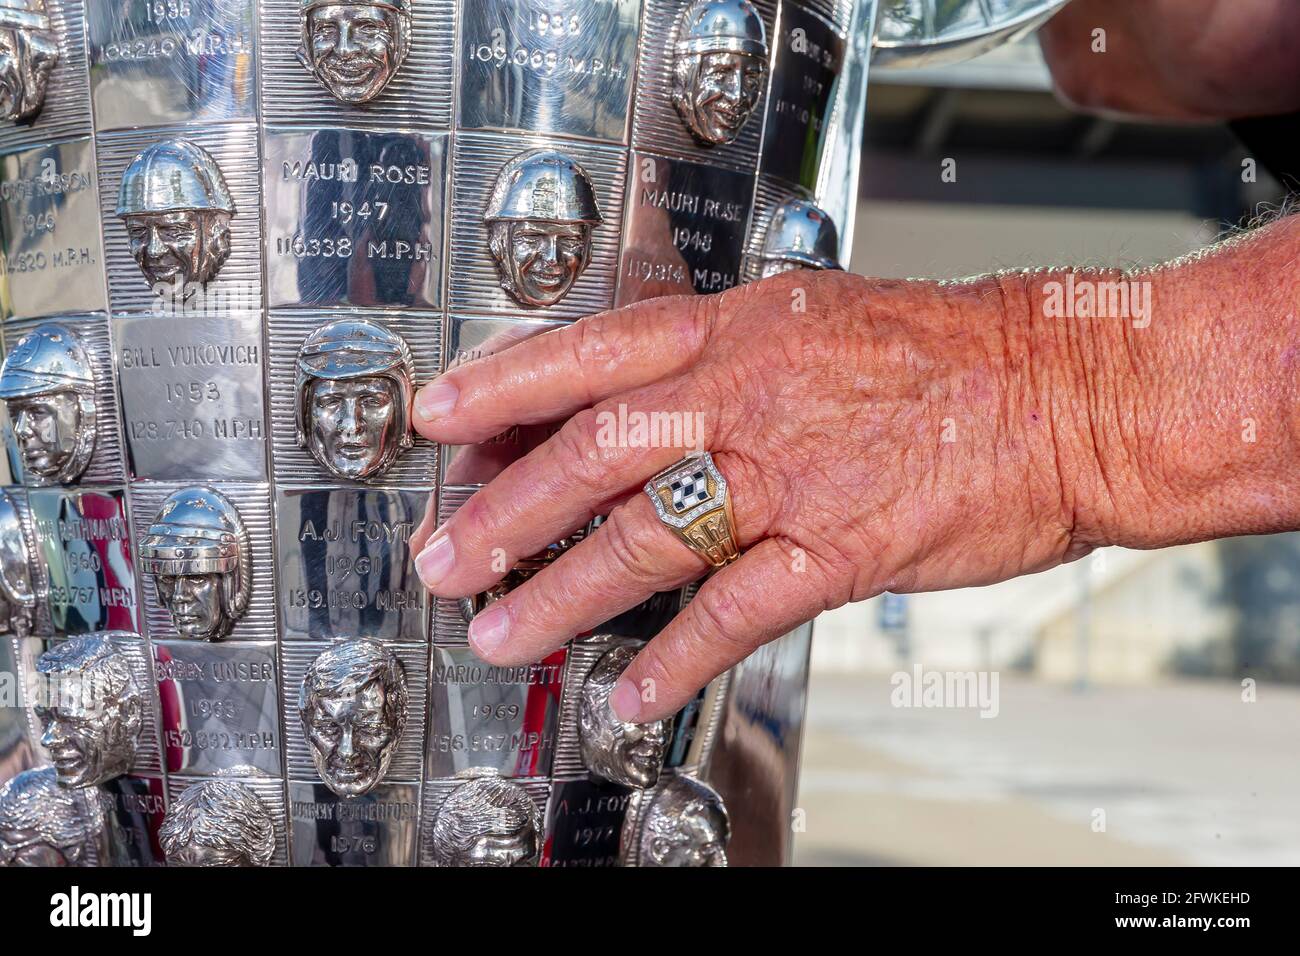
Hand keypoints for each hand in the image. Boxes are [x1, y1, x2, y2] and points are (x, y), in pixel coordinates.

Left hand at [409, 269, 1120, 721]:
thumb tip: (626, 404)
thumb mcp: (810, 319)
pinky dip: (677, 656)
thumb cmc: (944, 354)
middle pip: (596, 453)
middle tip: (443, 557)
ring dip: (564, 593)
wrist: (1063, 388)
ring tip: (503, 634)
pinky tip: (631, 691)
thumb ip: (715, 361)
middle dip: (505, 511)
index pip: (591, 354)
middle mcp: (751, 396)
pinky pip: (737, 608)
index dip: (503, 386)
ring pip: (648, 537)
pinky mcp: (843, 546)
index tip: (437, 419)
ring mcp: (793, 474)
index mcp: (738, 331)